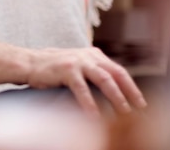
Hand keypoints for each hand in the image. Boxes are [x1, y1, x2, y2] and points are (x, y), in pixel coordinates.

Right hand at [27, 47, 146, 115]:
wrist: (29, 63)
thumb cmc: (53, 69)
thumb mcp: (77, 67)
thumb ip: (92, 73)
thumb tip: (112, 92)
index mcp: (94, 55)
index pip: (119, 71)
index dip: (131, 87)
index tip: (140, 102)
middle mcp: (88, 56)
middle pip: (116, 74)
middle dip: (130, 92)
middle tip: (139, 108)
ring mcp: (78, 62)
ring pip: (104, 79)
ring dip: (116, 97)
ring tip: (124, 111)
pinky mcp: (66, 69)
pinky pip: (82, 88)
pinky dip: (90, 103)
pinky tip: (95, 115)